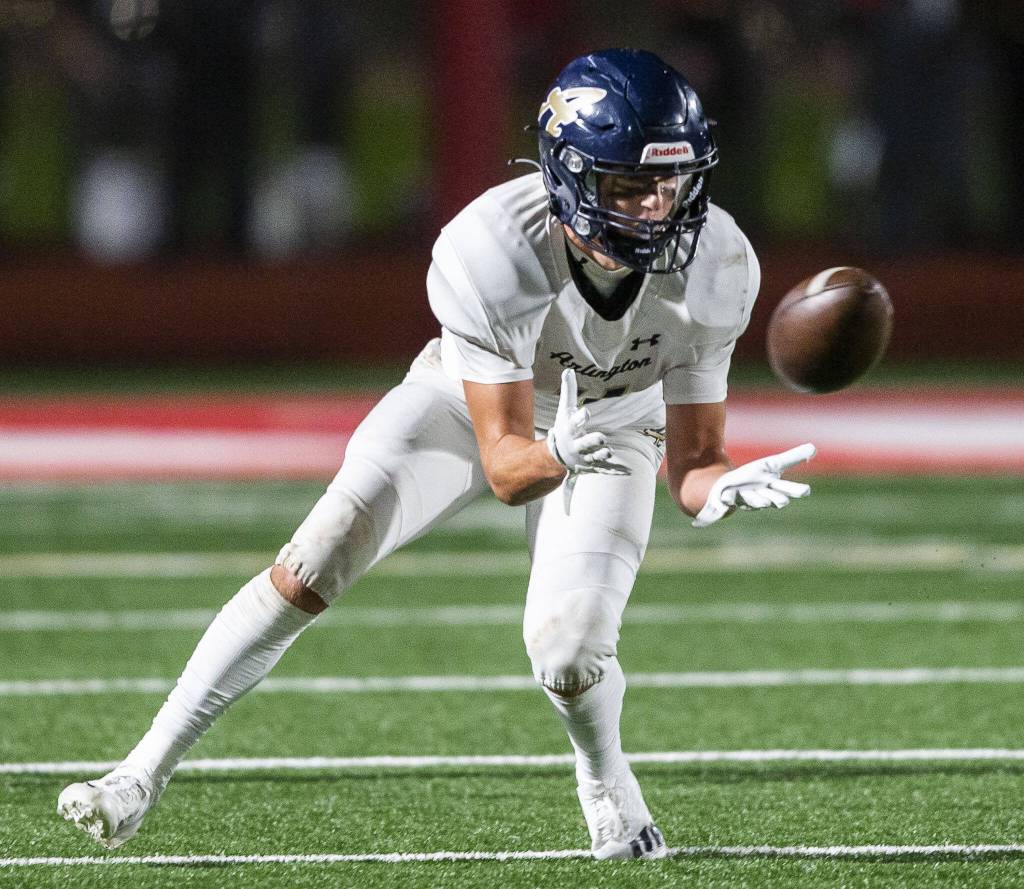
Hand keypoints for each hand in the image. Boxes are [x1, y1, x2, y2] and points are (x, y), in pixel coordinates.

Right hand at [546, 369, 629, 475]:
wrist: (557, 456)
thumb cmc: (564, 427)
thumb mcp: (564, 410)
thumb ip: (568, 391)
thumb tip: (568, 369)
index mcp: (570, 429)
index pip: (575, 422)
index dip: (580, 418)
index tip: (586, 412)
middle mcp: (577, 444)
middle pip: (585, 443)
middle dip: (593, 440)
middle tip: (601, 437)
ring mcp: (585, 456)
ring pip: (594, 457)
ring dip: (601, 455)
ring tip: (609, 452)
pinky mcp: (593, 465)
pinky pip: (604, 469)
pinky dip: (614, 471)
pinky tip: (626, 471)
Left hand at [692, 442, 815, 527]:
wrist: (728, 488)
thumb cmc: (754, 477)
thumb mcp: (772, 465)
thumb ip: (792, 458)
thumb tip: (814, 447)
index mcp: (774, 488)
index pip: (790, 490)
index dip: (797, 490)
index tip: (806, 490)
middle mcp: (763, 497)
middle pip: (777, 501)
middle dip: (779, 499)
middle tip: (781, 499)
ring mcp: (746, 500)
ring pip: (755, 502)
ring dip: (755, 498)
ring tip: (752, 495)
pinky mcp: (729, 501)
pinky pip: (728, 502)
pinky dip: (727, 501)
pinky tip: (725, 498)